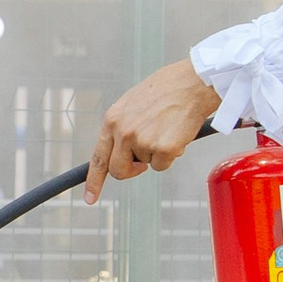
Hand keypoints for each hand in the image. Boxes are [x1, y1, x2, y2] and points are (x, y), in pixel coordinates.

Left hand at [87, 59, 221, 199]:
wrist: (192, 83)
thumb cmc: (166, 90)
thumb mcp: (132, 104)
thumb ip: (123, 127)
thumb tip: (121, 151)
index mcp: (113, 120)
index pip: (98, 157)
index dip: (94, 181)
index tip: (90, 198)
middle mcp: (124, 131)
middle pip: (118, 170)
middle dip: (131, 171)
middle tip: (143, 164)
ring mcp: (143, 141)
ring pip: (147, 165)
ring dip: (157, 153)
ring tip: (166, 128)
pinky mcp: (163, 148)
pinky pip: (163, 165)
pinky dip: (171, 155)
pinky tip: (176, 133)